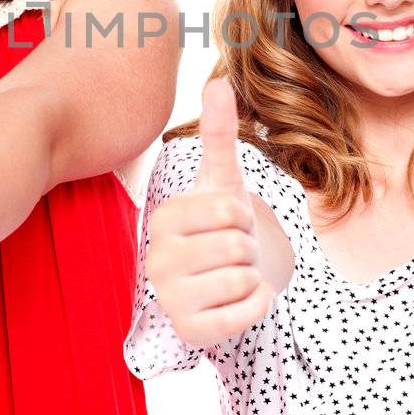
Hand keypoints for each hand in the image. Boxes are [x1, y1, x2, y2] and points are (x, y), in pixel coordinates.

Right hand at [145, 78, 273, 346]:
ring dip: (251, 277)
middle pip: (238, 244)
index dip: (243, 216)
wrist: (228, 278)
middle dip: (248, 248)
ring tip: (232, 274)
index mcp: (164, 218)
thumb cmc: (222, 227)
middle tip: (232, 253)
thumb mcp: (223, 179)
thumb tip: (218, 82)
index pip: (230, 210)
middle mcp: (157, 260)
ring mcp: (170, 299)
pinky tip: (238, 301)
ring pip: (242, 278)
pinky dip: (256, 306)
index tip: (226, 224)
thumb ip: (220, 132)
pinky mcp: (191, 333)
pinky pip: (246, 313)